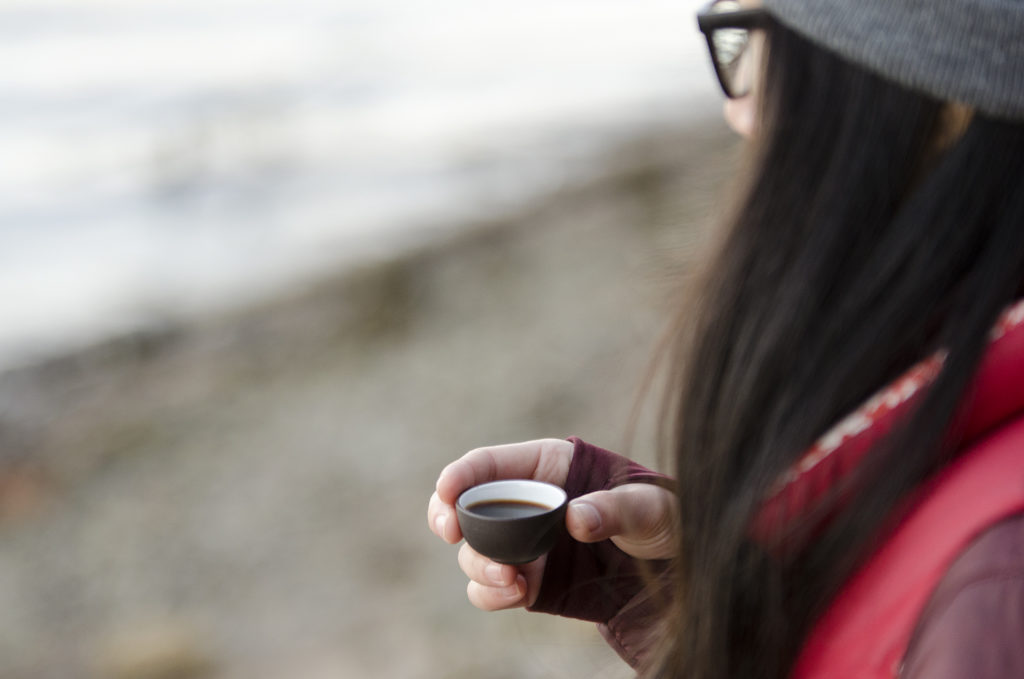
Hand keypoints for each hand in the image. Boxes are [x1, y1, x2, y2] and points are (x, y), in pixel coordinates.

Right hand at [427, 439, 676, 611]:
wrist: (674, 571)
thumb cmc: (662, 519)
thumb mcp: (650, 507)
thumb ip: (616, 508)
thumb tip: (575, 519)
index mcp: (547, 466)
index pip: (489, 464)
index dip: (461, 474)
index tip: (448, 491)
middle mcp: (523, 503)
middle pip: (465, 506)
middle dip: (449, 517)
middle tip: (453, 533)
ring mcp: (521, 544)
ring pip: (473, 550)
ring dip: (478, 564)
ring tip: (511, 579)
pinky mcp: (527, 581)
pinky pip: (490, 588)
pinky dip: (491, 593)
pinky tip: (518, 593)